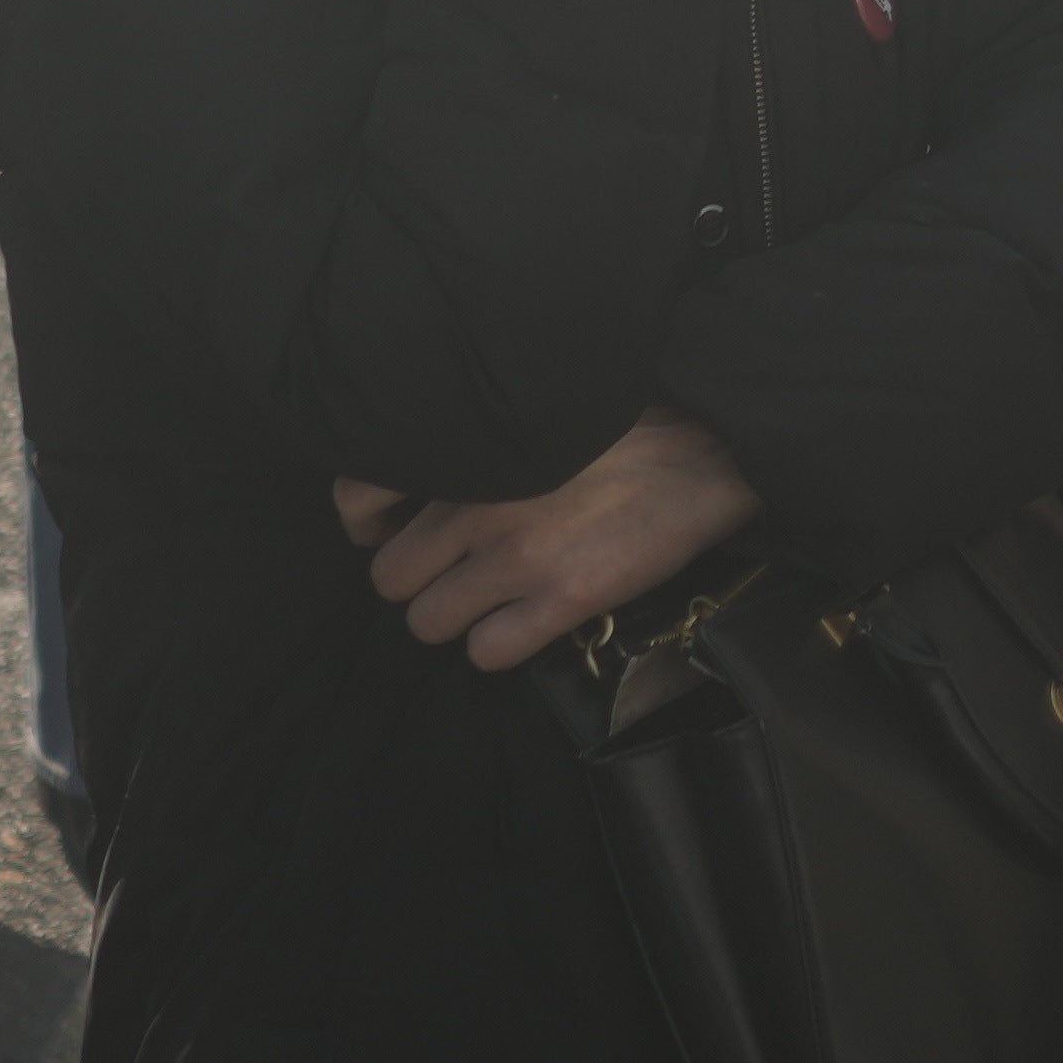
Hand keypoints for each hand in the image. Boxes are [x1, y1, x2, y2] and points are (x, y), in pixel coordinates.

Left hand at [334, 411, 761, 670]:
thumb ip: (476, 438)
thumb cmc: (622, 417)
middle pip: (389, 578)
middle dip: (420, 582)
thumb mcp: (533, 409)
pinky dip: (501, 644)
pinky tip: (530, 620)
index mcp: (463, 447)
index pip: (355, 498)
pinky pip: (486, 653)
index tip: (395, 529)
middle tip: (457, 573)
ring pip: (429, 623)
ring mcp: (513, 555)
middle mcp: (472, 502)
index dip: (368, 525)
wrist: (706, 448)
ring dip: (458, 618)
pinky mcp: (560, 599)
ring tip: (495, 601)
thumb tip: (432, 473)